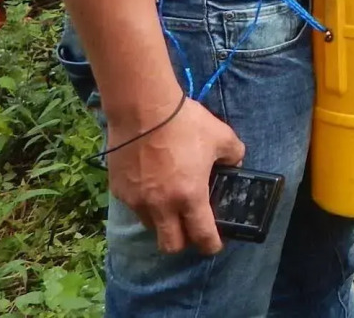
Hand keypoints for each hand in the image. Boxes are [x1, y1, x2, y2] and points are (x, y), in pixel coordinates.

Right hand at [107, 96, 245, 254]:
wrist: (142, 109)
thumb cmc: (185, 123)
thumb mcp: (221, 136)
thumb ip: (234, 155)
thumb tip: (235, 162)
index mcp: (190, 196)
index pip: (201, 235)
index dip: (211, 245)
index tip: (214, 245)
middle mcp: (161, 206)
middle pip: (170, 245)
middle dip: (183, 242)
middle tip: (190, 228)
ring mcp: (136, 200)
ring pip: (150, 226)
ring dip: (162, 222)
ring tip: (170, 203)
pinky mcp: (118, 191)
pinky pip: (134, 206)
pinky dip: (144, 203)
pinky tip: (151, 184)